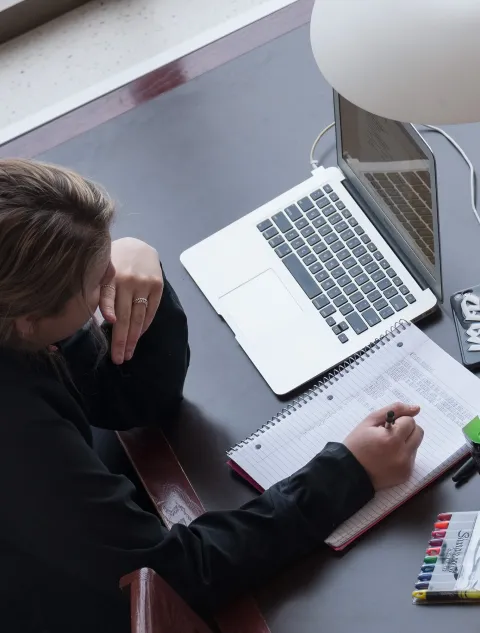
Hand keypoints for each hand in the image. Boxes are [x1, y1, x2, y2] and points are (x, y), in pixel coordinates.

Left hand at [100, 238, 163, 364]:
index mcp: (110, 275)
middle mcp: (128, 279)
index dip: (108, 307)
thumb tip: (93, 320)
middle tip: (118, 358)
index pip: (108, 295)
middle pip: (125, 314)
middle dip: (120, 339)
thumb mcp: (102, 271)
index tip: (109, 321)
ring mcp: (144, 283)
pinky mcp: (157, 286)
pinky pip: (150, 311)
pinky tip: (138, 337)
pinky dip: (144, 326)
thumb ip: (98, 291)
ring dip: (133, 338)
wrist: (139, 246)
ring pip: (138, 316)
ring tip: (127, 354)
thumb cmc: (113, 262)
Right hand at [344, 402, 422, 489]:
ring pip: (416, 445)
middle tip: (390, 435)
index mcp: (392, 438)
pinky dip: (403, 455)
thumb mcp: (370, 421)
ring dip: (405, 443)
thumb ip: (394, 410)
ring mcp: (406, 466)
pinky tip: (388, 458)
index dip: (398, 421)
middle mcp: (402, 454)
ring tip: (387, 448)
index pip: (410, 421)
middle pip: (418, 432)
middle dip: (406, 430)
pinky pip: (412, 459)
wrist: (350, 472)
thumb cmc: (357, 444)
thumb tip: (416, 408)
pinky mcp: (406, 475)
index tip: (385, 427)